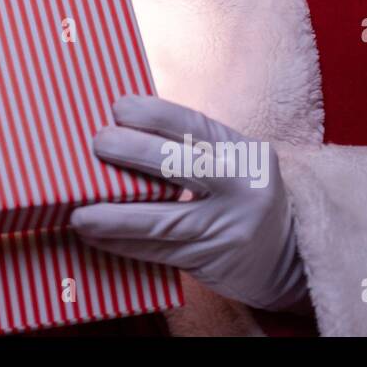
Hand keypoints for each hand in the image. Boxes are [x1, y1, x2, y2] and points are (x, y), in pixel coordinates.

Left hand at [70, 95, 309, 312]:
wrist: (287, 256)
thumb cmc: (240, 195)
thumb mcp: (232, 163)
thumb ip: (190, 147)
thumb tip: (118, 125)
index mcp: (245, 152)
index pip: (196, 126)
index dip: (154, 115)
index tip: (118, 107)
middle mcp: (242, 188)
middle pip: (181, 167)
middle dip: (133, 152)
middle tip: (96, 143)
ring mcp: (228, 227)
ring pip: (163, 220)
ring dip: (115, 217)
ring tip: (80, 213)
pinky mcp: (211, 260)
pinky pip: (158, 251)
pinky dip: (123, 244)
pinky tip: (96, 237)